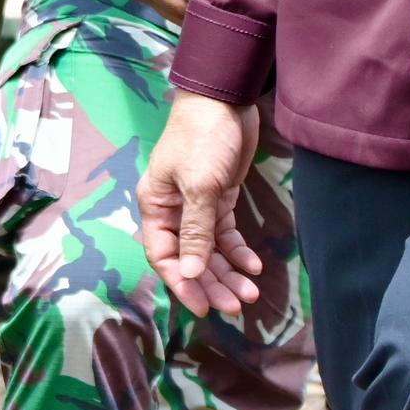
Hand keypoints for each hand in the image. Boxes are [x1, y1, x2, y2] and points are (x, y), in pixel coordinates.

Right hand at [140, 94, 266, 317]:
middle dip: (211, 283)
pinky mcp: (219, 197)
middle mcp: (172, 210)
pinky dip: (238, 250)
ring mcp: (196, 204)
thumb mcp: (199, 185)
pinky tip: (254, 265)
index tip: (204, 309)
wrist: (223, 100)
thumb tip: (189, 273)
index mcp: (156, 207)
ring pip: (209, 249)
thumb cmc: (202, 139)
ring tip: (251, 292)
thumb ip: (196, 230)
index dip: (182, 284)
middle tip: (237, 306)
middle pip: (189, 258)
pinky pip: (225, 233)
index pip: (164, 256)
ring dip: (228, 272)